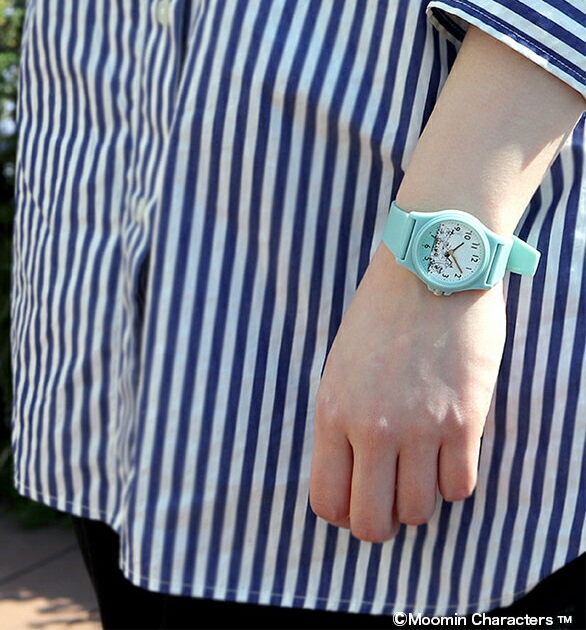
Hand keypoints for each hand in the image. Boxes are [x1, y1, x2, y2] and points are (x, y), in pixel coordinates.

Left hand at [309, 242, 506, 541]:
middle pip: (372, 524)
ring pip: (418, 512)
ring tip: (420, 468)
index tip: (356, 501)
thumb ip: (342, 424)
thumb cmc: (378, 316)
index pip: (328, 502)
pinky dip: (453, 479)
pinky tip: (448, 452)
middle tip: (389, 499)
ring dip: (418, 498)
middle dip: (379, 523)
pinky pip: (461, 487)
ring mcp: (420, 428)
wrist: (428, 270)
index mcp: (332, 414)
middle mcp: (372, 429)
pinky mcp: (465, 420)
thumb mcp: (339, 370)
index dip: (342, 514)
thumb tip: (352, 474)